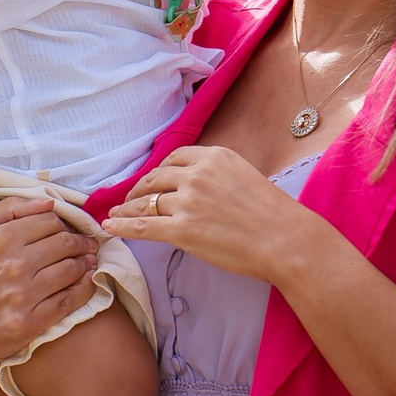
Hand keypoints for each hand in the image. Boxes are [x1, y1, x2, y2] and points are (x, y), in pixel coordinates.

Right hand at [0, 197, 97, 386]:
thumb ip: (9, 210)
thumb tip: (48, 202)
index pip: (50, 221)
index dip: (64, 224)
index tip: (70, 230)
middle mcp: (13, 266)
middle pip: (65, 243)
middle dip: (80, 242)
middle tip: (87, 245)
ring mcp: (23, 296)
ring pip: (71, 270)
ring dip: (85, 263)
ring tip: (88, 261)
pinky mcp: (30, 323)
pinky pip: (69, 300)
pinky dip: (84, 288)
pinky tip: (87, 282)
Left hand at [103, 146, 326, 286]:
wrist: (286, 239)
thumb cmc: (273, 214)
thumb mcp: (245, 176)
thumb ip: (217, 175)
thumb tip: (195, 186)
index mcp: (214, 156)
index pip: (173, 159)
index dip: (158, 172)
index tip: (151, 182)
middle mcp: (197, 174)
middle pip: (155, 178)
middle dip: (139, 190)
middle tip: (130, 200)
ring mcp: (187, 201)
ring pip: (146, 202)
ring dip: (128, 208)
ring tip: (116, 214)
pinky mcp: (182, 229)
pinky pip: (143, 225)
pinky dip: (122, 225)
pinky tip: (110, 226)